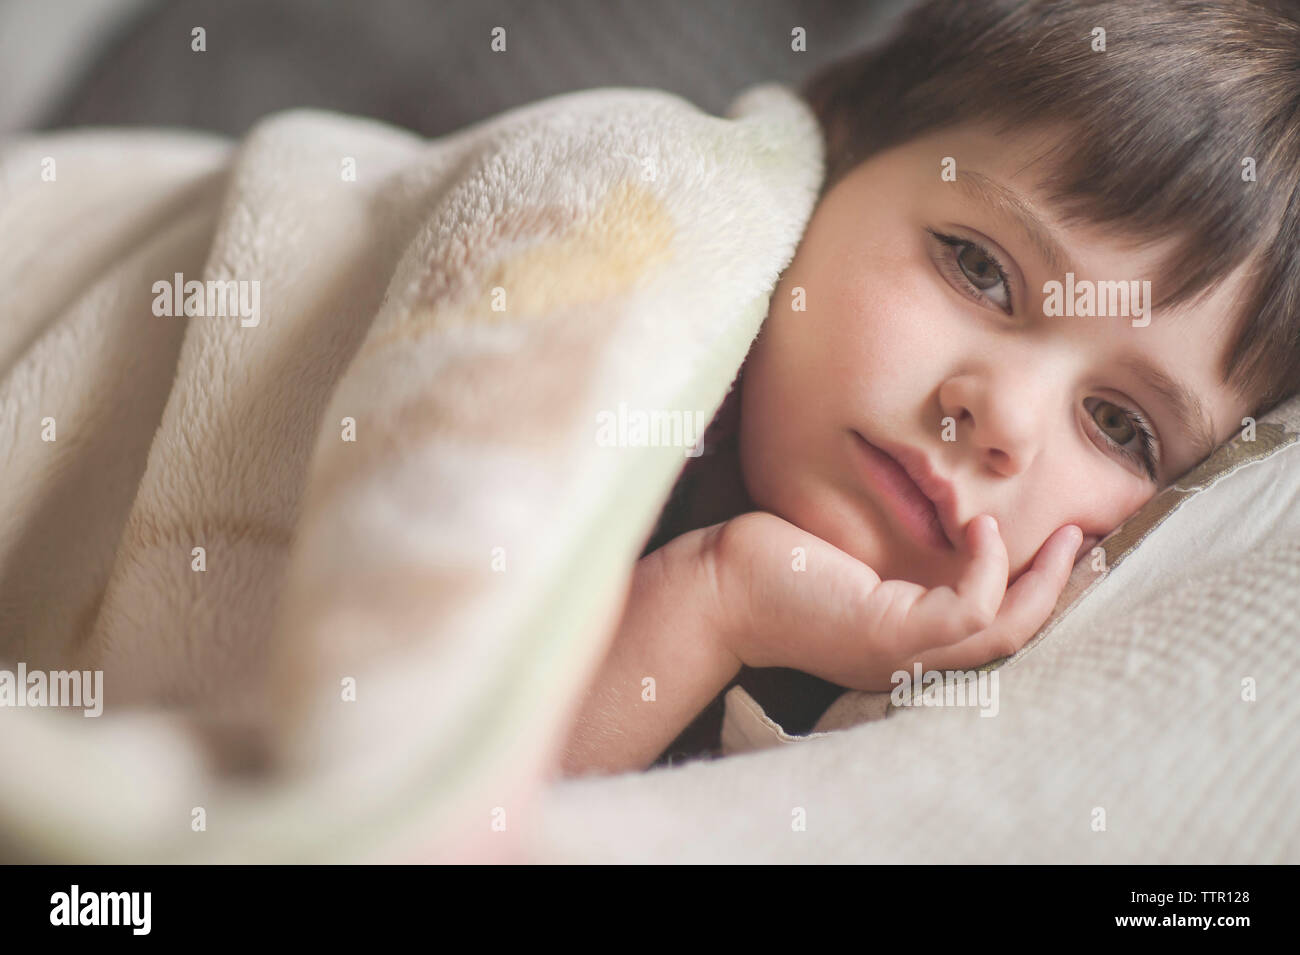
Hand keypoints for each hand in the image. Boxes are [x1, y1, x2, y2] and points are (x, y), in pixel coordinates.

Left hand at [700, 511, 1082, 690]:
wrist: (718, 587)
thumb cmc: (781, 567)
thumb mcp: (859, 560)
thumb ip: (907, 556)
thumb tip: (948, 514)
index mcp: (911, 645)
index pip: (994, 633)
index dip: (1037, 595)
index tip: (1061, 546)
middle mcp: (913, 660)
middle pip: (1015, 639)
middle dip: (1057, 589)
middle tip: (1084, 540)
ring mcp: (902, 652)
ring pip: (1003, 631)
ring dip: (1042, 582)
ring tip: (1063, 535)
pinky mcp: (887, 630)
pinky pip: (966, 609)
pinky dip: (988, 569)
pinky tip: (984, 527)